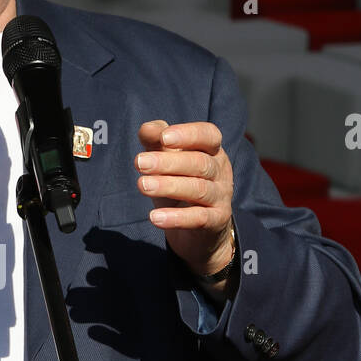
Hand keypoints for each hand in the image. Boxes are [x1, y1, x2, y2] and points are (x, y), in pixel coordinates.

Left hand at [135, 120, 233, 278]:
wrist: (199, 232)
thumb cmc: (179, 186)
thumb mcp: (167, 162)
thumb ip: (156, 141)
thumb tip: (146, 129)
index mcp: (211, 150)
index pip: (208, 135)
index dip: (187, 134)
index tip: (163, 138)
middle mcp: (220, 171)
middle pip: (199, 163)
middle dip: (168, 162)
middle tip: (139, 162)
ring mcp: (221, 196)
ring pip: (199, 189)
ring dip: (168, 186)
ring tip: (142, 185)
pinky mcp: (217, 221)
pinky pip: (199, 218)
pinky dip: (176, 218)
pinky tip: (154, 217)